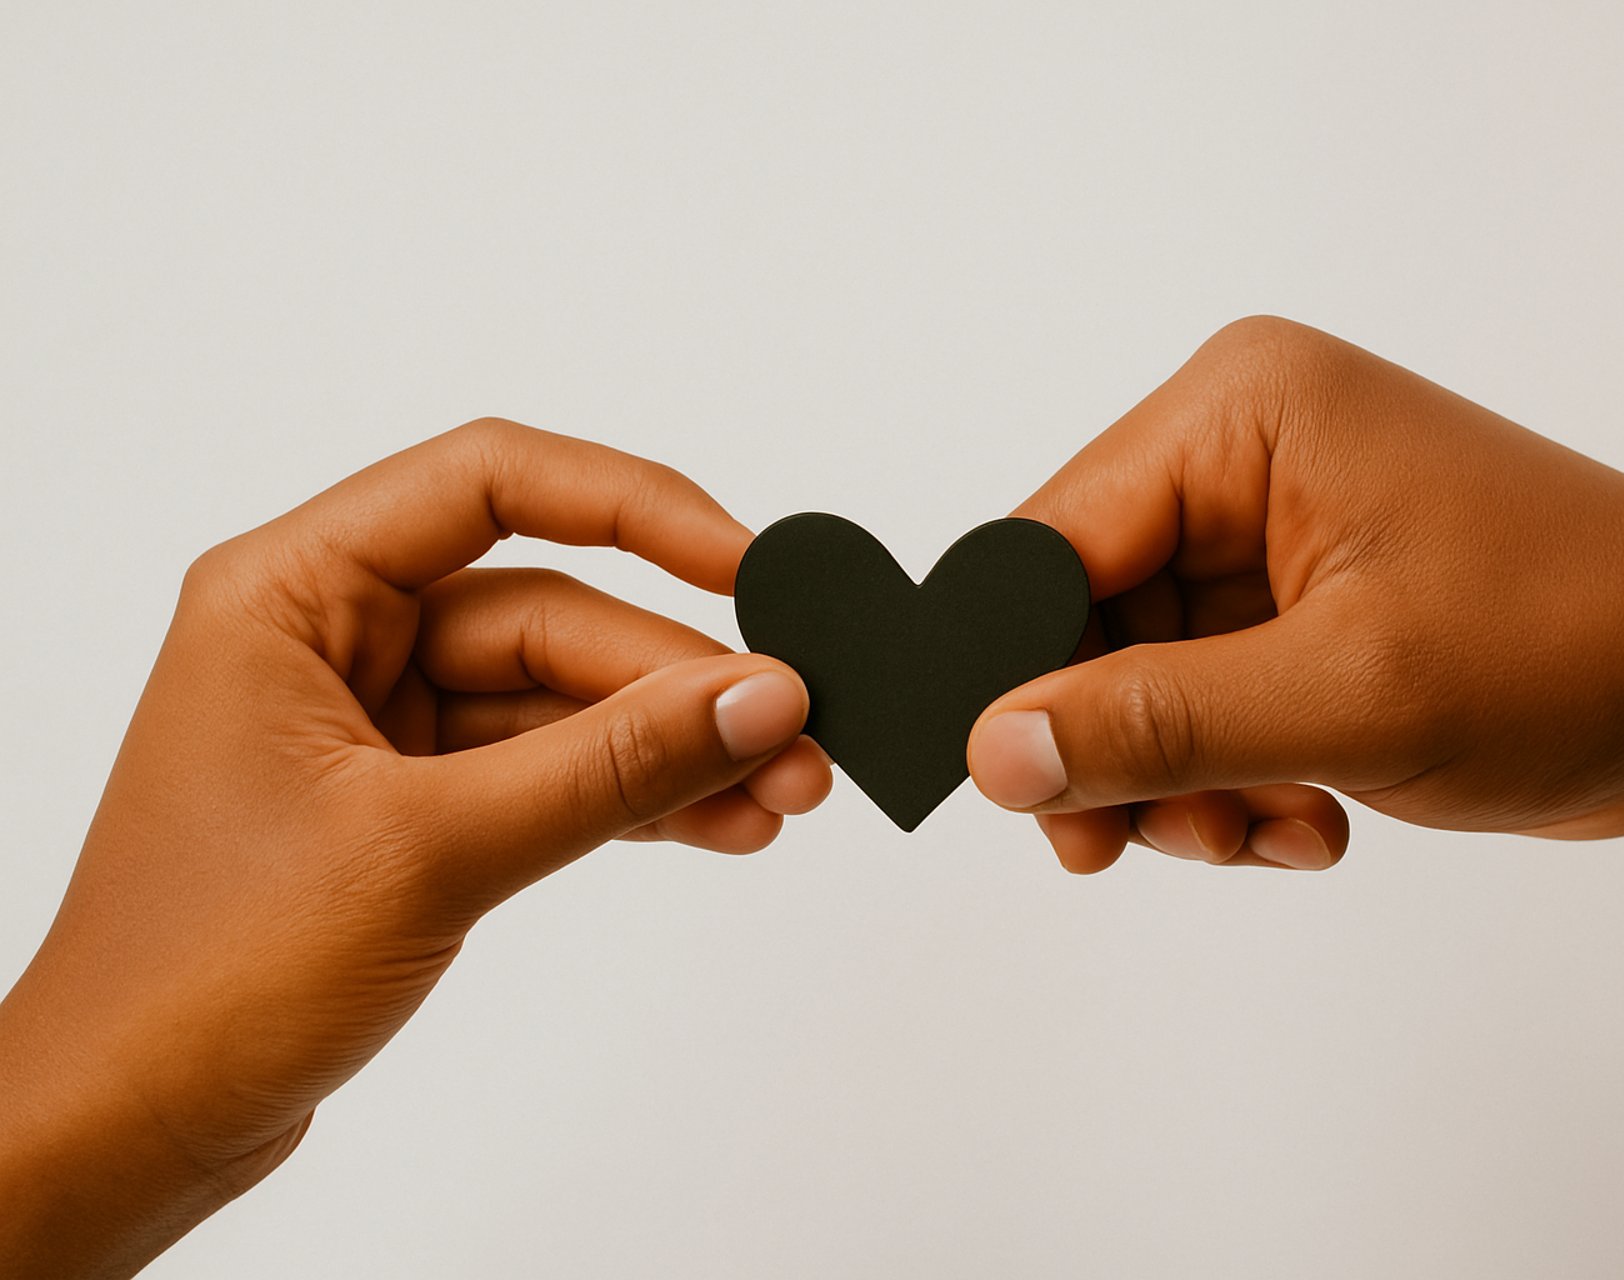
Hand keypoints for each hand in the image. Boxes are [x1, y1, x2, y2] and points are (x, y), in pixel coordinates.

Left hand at [0, 420, 830, 1276]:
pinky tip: (720, 825)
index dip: (633, 506)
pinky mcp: (411, 807)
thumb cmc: (200, 977)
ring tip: (785, 793)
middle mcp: (333, 639)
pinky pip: (550, 772)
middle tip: (797, 731)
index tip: (746, 566)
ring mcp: (376, 727)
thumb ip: (609, 766)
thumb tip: (760, 696)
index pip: (489, 485)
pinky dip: (632, 799)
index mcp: (291, 593)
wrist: (128, 1127)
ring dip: (673, 747)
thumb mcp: (431, 850)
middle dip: (681, 680)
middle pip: (551, 613)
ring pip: (563, 701)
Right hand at [968, 317, 1623, 872]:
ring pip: (1138, 678)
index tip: (1010, 790)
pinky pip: (1204, 700)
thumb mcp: (1347, 697)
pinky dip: (1233, 777)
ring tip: (1261, 832)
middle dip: (1118, 747)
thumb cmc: (1579, 642)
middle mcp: (1242, 452)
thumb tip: (995, 751)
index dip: (1015, 673)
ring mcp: (1272, 529)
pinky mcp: (1301, 603)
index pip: (1050, 544)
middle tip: (1146, 840)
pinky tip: (1308, 818)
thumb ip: (1154, 724)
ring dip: (1182, 779)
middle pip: (1085, 619)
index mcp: (1239, 413)